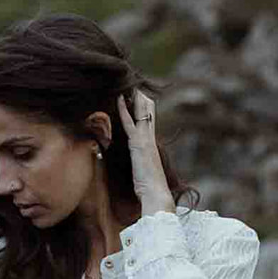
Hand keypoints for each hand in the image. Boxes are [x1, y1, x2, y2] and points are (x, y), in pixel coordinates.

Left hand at [116, 88, 169, 206]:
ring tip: (129, 84)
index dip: (145, 108)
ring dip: (135, 98)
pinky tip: (120, 99)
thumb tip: (142, 171)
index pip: (150, 122)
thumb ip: (143, 168)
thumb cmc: (151, 190)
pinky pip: (130, 122)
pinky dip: (124, 110)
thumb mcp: (145, 175)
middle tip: (135, 84)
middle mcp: (150, 139)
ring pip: (141, 112)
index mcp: (152, 146)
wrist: (157, 194)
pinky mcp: (138, 144)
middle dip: (142, 98)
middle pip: (149, 112)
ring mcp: (145, 140)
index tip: (140, 97)